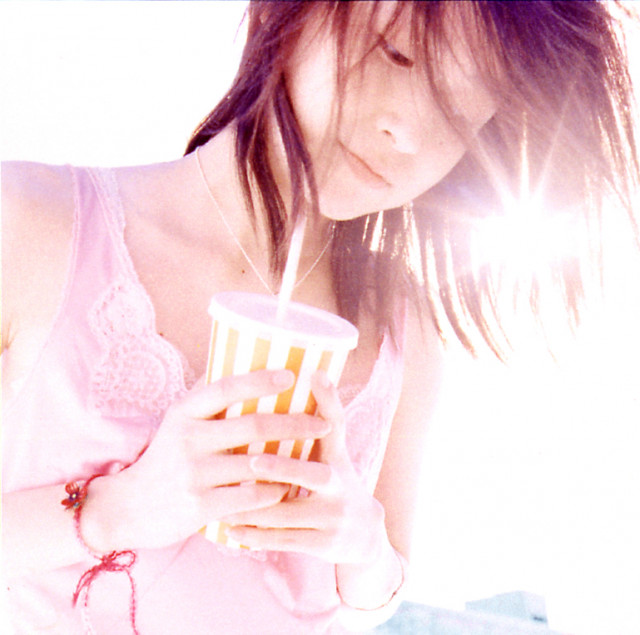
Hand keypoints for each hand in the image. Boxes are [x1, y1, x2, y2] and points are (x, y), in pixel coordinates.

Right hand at [83, 370, 330, 551]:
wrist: (129, 506)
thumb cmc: (167, 455)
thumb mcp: (178, 420)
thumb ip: (207, 396)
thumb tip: (237, 355)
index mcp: (185, 412)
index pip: (226, 387)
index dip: (261, 380)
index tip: (292, 376)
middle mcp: (188, 438)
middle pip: (253, 425)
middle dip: (295, 423)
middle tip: (322, 423)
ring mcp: (194, 473)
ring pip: (257, 464)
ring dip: (291, 462)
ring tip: (314, 457)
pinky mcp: (199, 506)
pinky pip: (249, 497)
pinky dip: (272, 492)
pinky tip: (286, 488)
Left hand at [220, 371, 387, 565]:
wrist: (365, 535)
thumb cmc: (335, 483)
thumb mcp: (332, 454)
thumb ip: (314, 424)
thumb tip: (299, 376)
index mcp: (339, 458)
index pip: (337, 424)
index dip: (328, 399)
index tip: (314, 374)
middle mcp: (340, 486)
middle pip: (314, 474)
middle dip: (283, 468)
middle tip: (252, 461)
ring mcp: (333, 518)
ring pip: (288, 513)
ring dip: (254, 507)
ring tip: (223, 496)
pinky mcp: (323, 546)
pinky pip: (283, 541)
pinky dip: (255, 535)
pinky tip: (230, 529)